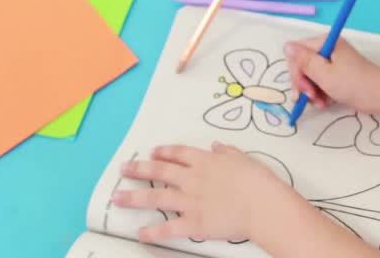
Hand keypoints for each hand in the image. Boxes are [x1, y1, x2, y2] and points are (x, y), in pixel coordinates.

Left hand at [113, 143, 297, 243]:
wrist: (262, 205)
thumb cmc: (258, 181)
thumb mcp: (244, 159)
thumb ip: (228, 152)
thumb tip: (217, 146)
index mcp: (205, 162)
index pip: (178, 154)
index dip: (164, 152)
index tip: (152, 152)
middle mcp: (193, 179)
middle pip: (160, 171)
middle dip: (138, 169)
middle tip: (123, 169)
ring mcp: (190, 201)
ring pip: (156, 197)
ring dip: (134, 197)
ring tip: (117, 198)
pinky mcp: (193, 223)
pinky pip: (168, 228)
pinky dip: (153, 232)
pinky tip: (141, 233)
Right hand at [284, 37, 379, 112]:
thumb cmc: (353, 84)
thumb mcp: (324, 74)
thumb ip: (303, 61)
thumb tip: (286, 45)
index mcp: (324, 43)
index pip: (296, 53)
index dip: (296, 72)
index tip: (303, 89)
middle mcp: (327, 49)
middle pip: (302, 65)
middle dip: (303, 84)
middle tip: (311, 98)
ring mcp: (332, 62)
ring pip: (309, 76)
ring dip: (311, 92)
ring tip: (320, 104)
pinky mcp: (337, 74)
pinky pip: (320, 82)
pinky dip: (320, 93)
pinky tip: (325, 103)